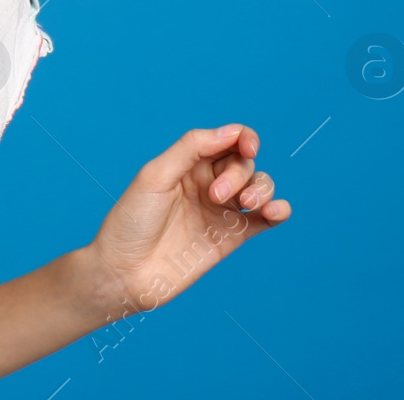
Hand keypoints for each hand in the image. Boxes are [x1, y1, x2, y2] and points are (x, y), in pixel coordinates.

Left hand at [84, 124, 290, 315]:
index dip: (244, 138)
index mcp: (187, 163)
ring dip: (262, 190)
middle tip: (215, 196)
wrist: (125, 273)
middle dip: (239, 174)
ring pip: (259, 187)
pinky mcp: (232, 237)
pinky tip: (274, 211)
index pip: (226, 140)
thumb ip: (191, 149)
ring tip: (246, 205)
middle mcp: (207, 183)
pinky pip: (265, 219)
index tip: (248, 146)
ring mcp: (221, 210)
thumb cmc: (131, 221)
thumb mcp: (155, 176)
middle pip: (243, 164)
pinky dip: (279, 210)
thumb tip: (231, 132)